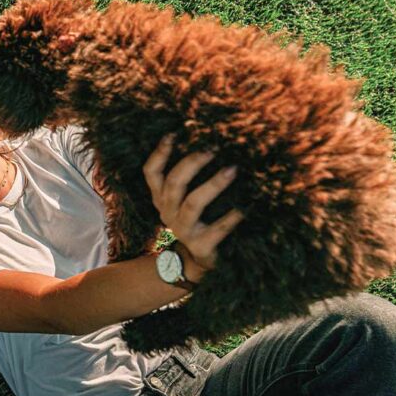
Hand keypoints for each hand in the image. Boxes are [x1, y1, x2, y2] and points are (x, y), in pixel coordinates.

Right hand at [143, 133, 245, 271]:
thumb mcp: (183, 199)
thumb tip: (209, 142)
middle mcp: (167, 212)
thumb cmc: (197, 220)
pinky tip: (244, 208)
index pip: (151, 173)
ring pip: (193, 203)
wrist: (198, 260)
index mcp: (161, 198)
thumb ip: (188, 178)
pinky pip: (216, 230)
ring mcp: (183, 230)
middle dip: (192, 163)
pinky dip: (230, 218)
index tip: (173, 135)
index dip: (159, 154)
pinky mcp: (200, 246)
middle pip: (174, 183)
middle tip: (212, 149)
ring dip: (213, 185)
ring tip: (232, 170)